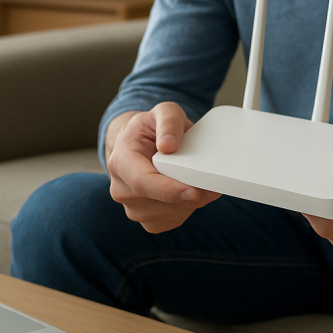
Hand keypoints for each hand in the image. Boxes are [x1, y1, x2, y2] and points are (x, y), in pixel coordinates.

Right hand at [106, 102, 220, 232]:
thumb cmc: (152, 129)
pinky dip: (187, 210)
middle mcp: (120, 188)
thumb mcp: (164, 112)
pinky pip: (172, 221)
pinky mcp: (146, 220)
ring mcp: (131, 207)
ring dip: (191, 203)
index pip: (142, 182)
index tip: (193, 191)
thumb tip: (168, 145)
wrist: (142, 145)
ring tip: (201, 183)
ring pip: (168, 214)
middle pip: (158, 202)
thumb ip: (168, 122)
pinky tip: (189, 193)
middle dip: (189, 196)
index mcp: (120, 160)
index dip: (169, 190)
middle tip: (212, 184)